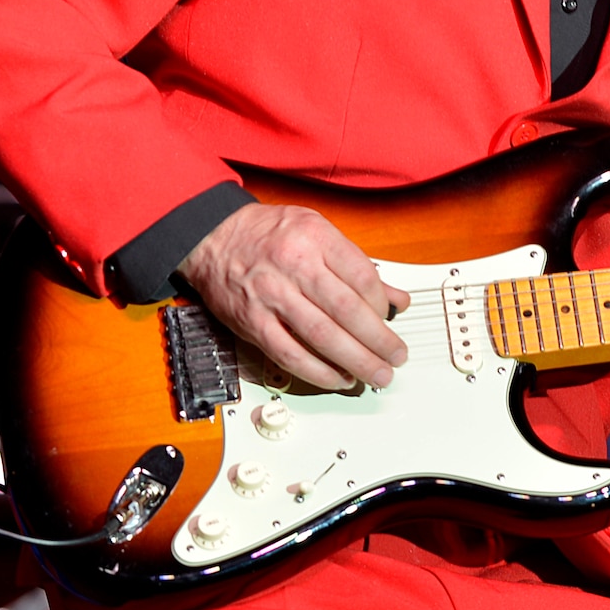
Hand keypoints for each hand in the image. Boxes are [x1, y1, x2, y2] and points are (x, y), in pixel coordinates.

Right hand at [177, 202, 410, 389]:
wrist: (213, 237)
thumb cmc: (269, 233)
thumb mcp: (319, 231)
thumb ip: (358, 265)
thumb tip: (397, 298)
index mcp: (316, 237)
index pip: (362, 277)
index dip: (382, 305)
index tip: (391, 318)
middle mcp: (295, 266)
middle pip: (347, 311)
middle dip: (378, 341)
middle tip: (396, 357)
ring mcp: (272, 296)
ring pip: (322, 336)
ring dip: (355, 361)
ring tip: (376, 374)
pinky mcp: (252, 322)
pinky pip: (290, 354)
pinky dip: (318, 372)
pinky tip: (338, 378)